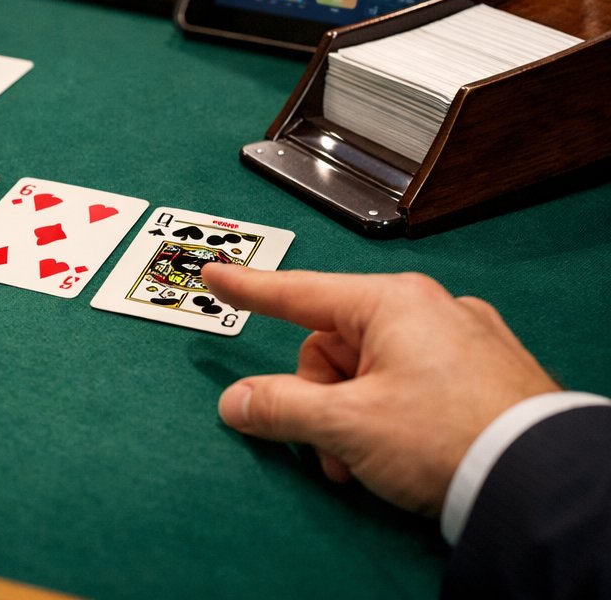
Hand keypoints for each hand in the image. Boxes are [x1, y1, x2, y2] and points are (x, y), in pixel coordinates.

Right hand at [201, 263, 559, 516]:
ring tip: (368, 462)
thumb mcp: (346, 425)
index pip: (300, 292)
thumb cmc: (449, 437)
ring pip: (373, 371)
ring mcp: (462, 341)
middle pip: (335, 347)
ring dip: (354, 418)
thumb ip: (280, 408)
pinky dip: (393, 417)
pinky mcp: (485, 375)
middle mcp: (429, 309)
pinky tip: (403, 454)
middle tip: (332, 442)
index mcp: (392, 302)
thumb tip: (238, 403)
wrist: (540, 481)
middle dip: (322, 399)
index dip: (251, 289)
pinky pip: (413, 383)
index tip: (217, 275)